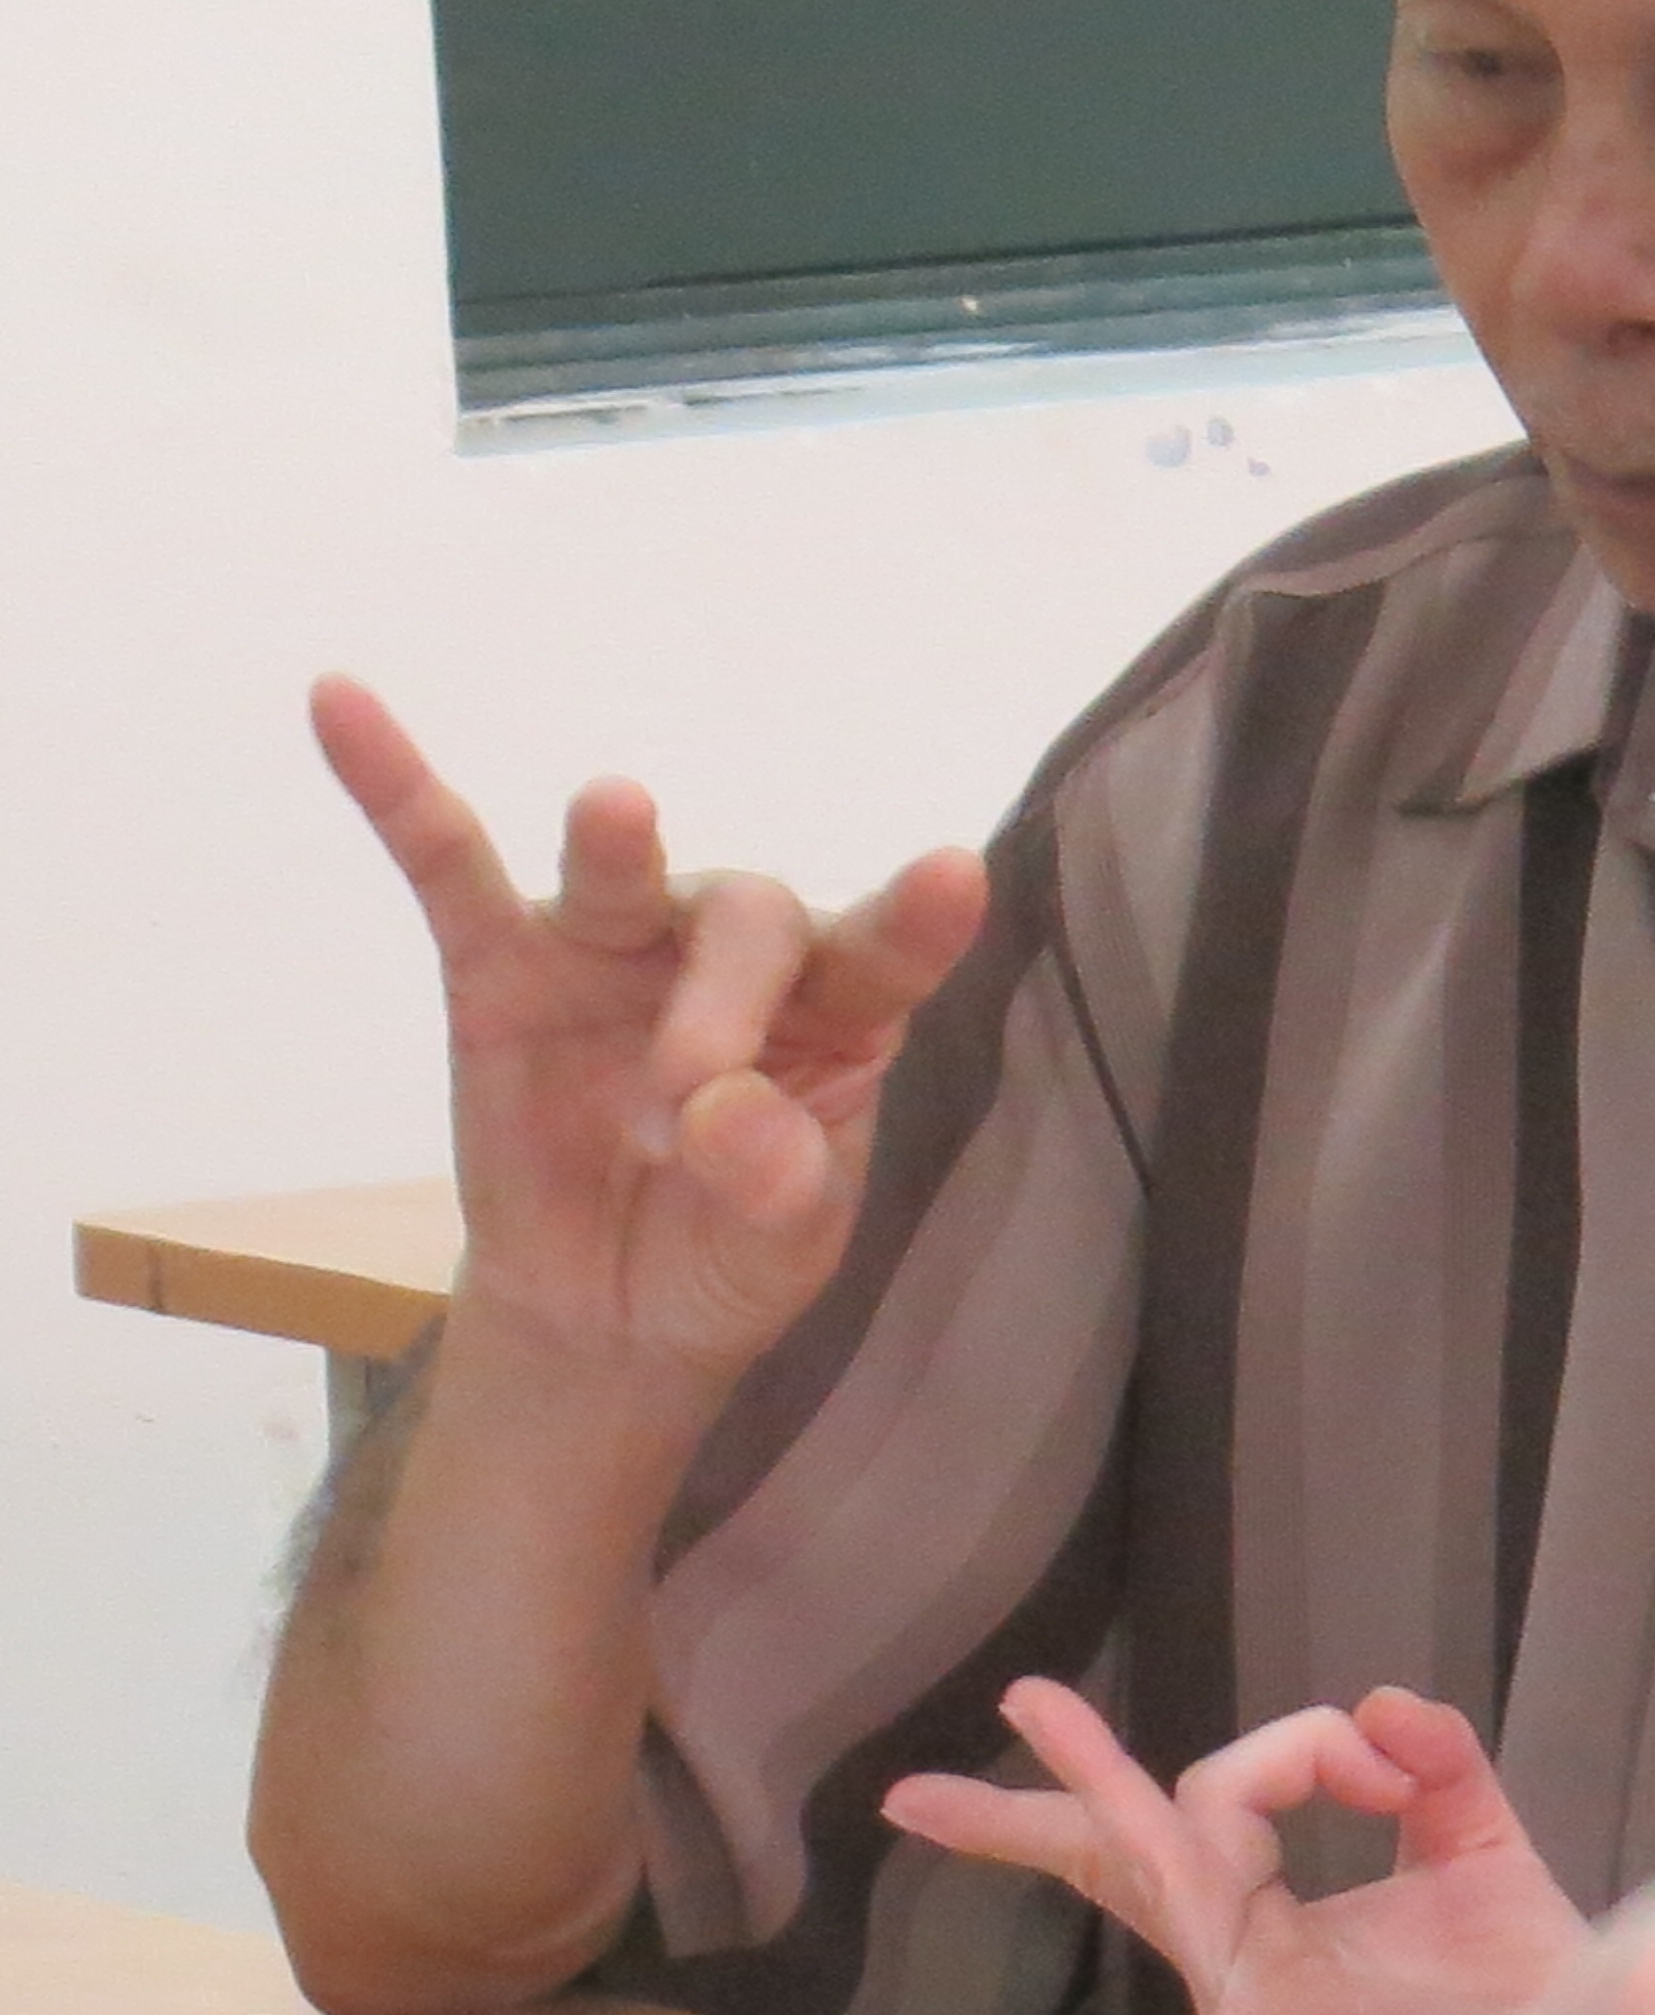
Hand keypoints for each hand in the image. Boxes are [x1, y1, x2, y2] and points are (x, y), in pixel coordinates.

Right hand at [314, 677, 984, 1402]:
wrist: (608, 1312)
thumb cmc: (726, 1251)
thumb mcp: (778, 1247)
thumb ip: (776, 1184)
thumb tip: (724, 1117)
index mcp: (839, 1011)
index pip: (886, 952)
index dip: (916, 917)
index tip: (952, 873)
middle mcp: (735, 956)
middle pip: (748, 925)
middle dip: (726, 1000)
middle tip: (695, 1092)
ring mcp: (615, 950)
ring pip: (622, 882)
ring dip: (620, 850)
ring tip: (617, 810)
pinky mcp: (500, 968)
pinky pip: (447, 870)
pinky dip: (396, 788)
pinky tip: (342, 702)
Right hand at [881, 1676, 1588, 2014]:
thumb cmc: (1511, 1968)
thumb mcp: (1473, 1836)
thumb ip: (1435, 1758)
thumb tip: (1376, 1701)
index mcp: (1274, 1897)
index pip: (1212, 1797)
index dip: (1270, 1749)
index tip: (1375, 1763)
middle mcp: (1244, 1942)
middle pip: (1124, 1849)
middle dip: (1039, 1799)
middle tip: (916, 1790)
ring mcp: (1251, 1992)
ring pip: (1163, 1874)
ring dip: (1087, 1804)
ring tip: (970, 1768)